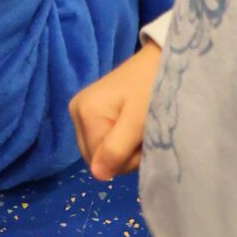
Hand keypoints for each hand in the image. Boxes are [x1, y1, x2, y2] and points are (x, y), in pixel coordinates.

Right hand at [70, 41, 162, 179]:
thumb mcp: (137, 122)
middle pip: (96, 157)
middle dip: (123, 155)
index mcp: (84, 113)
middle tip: (142, 136)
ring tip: (139, 130)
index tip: (142, 142)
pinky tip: (132, 126)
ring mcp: (81, 110)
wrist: (159, 61)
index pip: (99, 162)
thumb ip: (116, 149)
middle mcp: (76, 111)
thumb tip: (97, 176)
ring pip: (100, 151)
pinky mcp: (91, 110)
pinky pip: (102, 139)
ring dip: (124, 149)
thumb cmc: (150, 89)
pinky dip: (121, 140)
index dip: (124, 160)